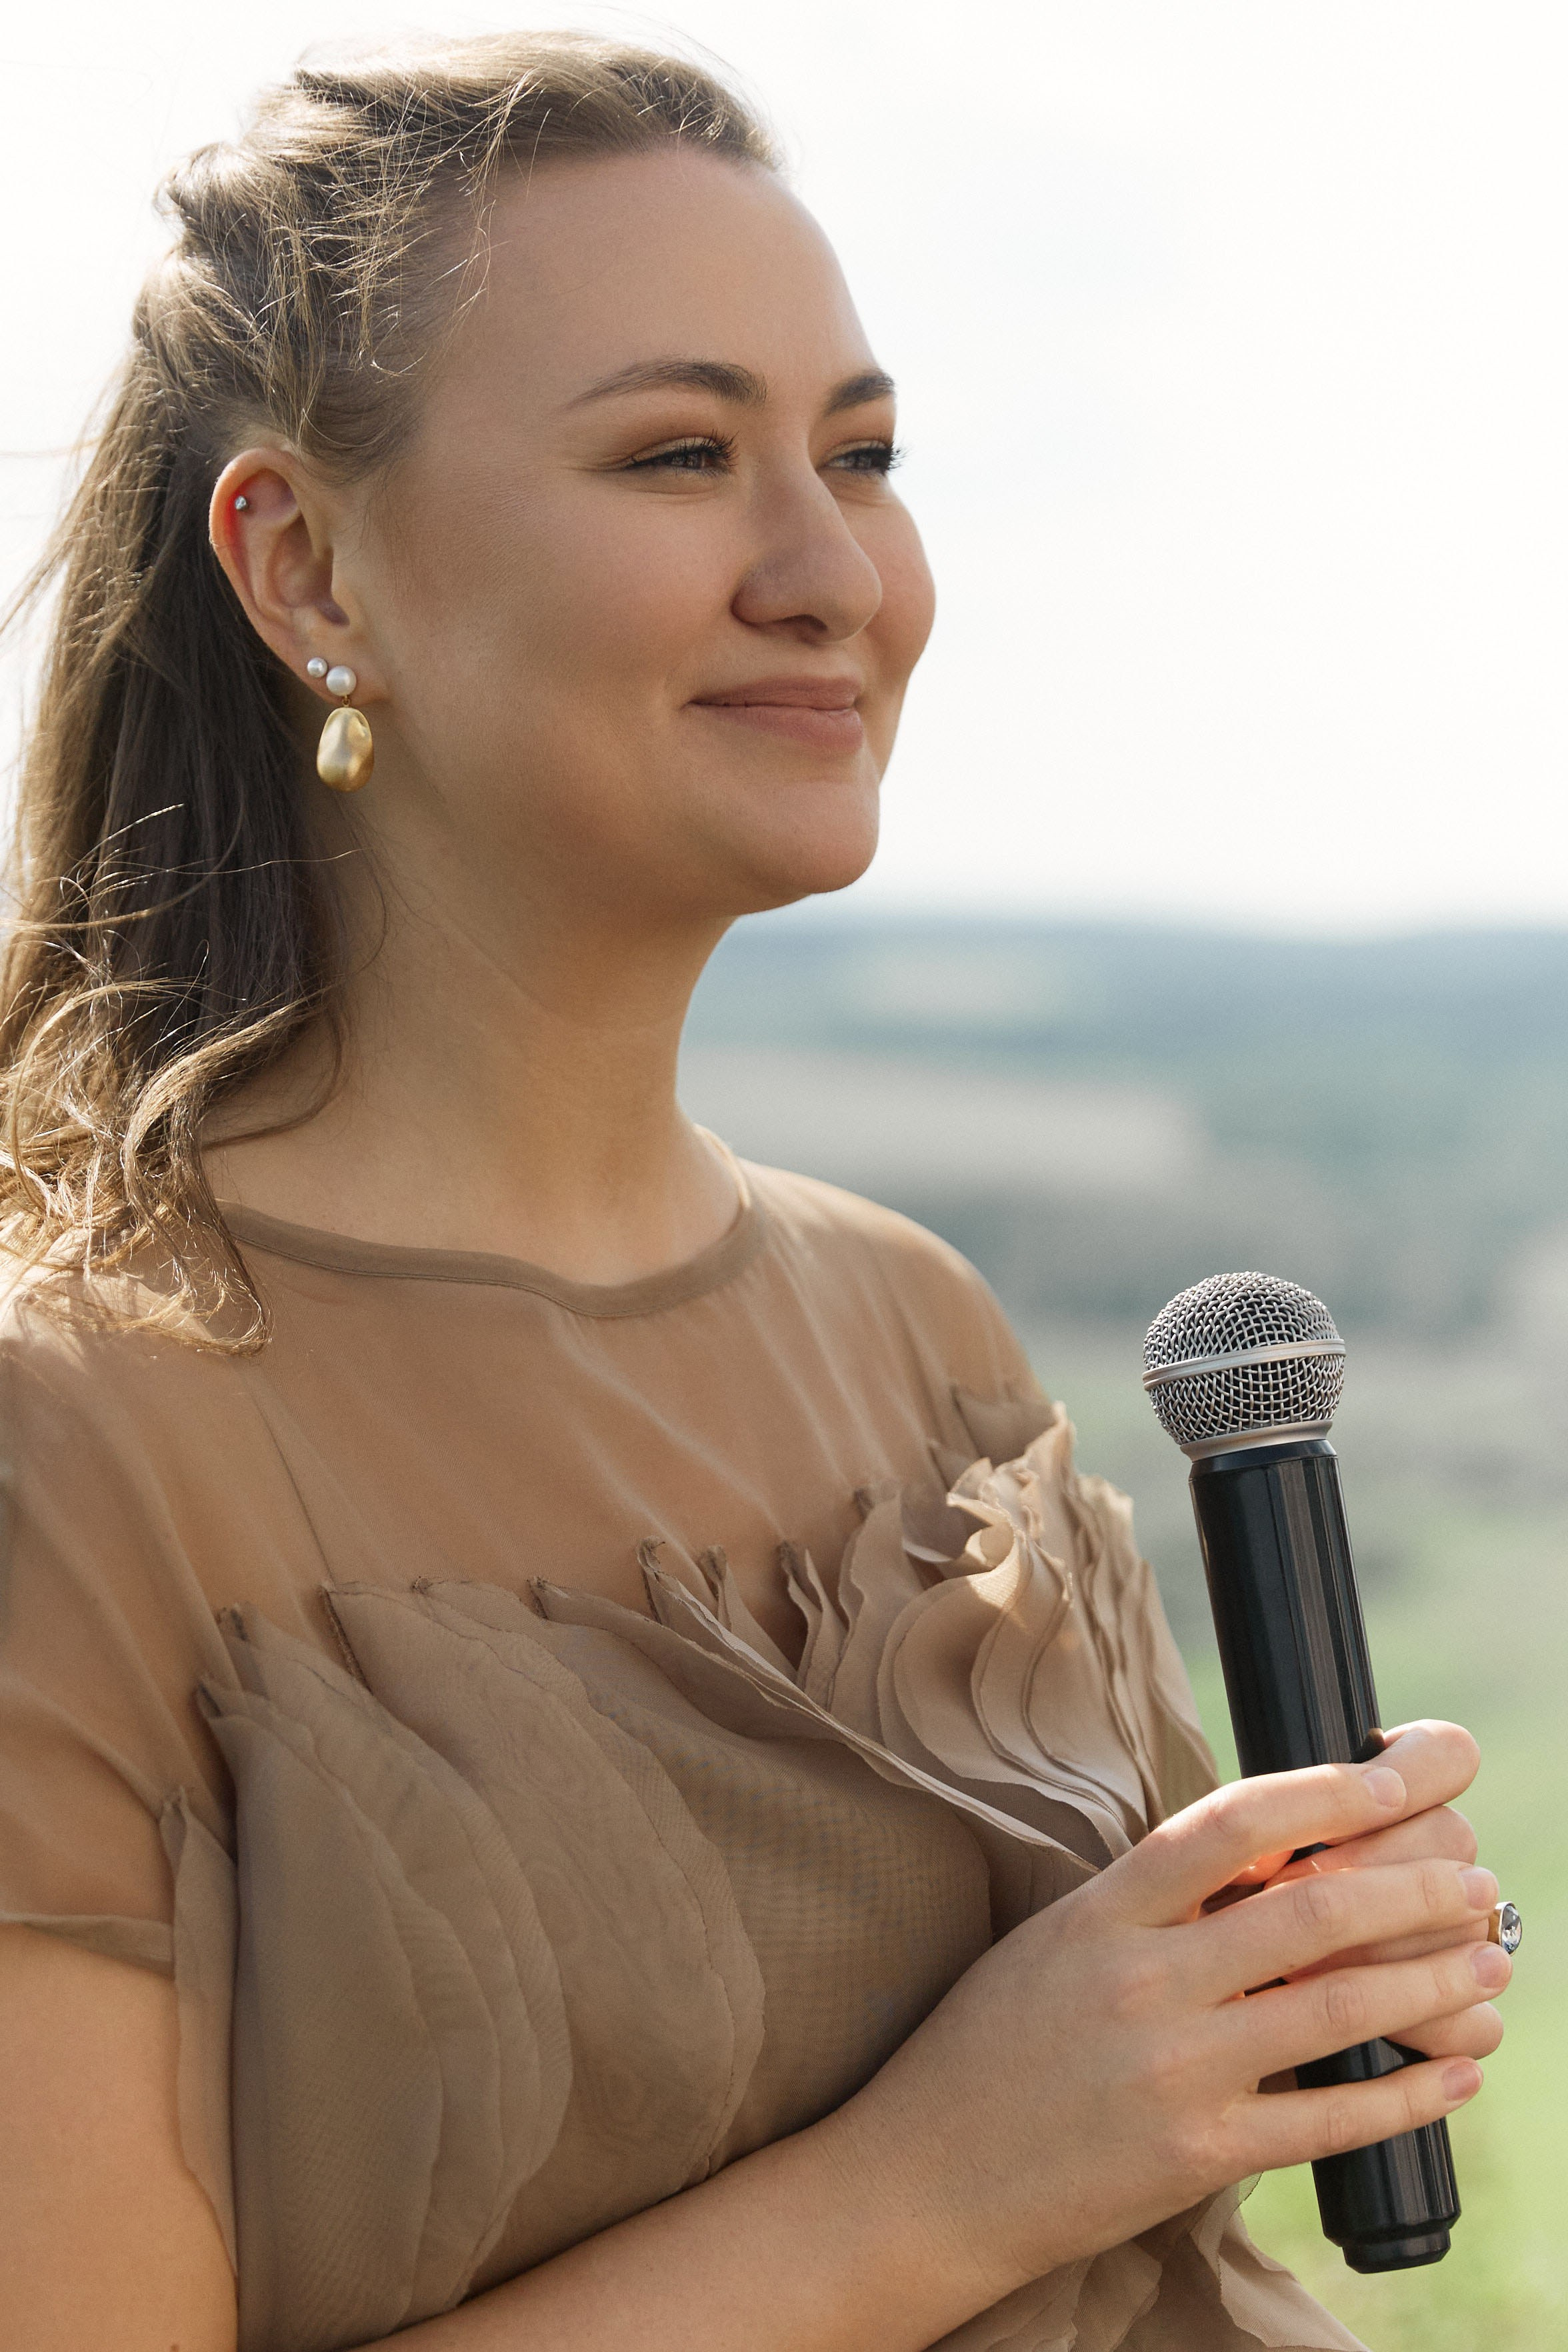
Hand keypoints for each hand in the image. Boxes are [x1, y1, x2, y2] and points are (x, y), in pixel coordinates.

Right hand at [843, 1737, 1507, 2303]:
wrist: (927, 2176)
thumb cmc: (991, 2047)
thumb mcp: (1058, 1943)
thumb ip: (1151, 1905)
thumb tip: (1266, 1859)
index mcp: (1103, 1914)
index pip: (1229, 1823)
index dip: (1324, 1793)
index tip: (1393, 1785)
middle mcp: (1142, 1982)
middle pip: (1310, 1913)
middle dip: (1413, 1890)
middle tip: (1474, 1879)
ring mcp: (1172, 2073)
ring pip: (1337, 2009)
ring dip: (1431, 1981)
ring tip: (1487, 1960)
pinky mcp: (1196, 2157)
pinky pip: (1329, 2119)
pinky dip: (1407, 2095)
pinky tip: (1455, 2076)